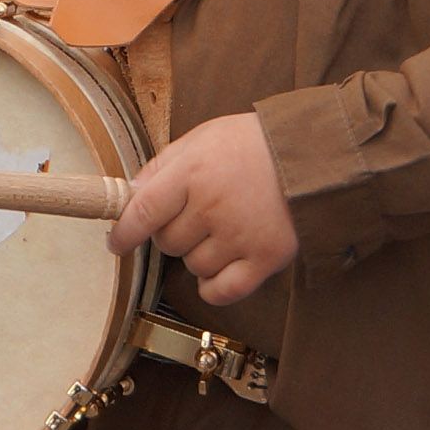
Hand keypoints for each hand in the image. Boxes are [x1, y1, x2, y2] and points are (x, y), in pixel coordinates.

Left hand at [108, 113, 296, 307]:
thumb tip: (131, 193)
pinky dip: (213, 287)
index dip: (124, 233)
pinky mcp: (265, 258)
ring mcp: (239, 235)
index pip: (143, 211)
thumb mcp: (203, 138)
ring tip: (223, 229)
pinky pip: (221, 291)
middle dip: (173, 233)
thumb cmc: (253, 144)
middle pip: (168, 243)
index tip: (115, 243)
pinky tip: (221, 268)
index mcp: (192, 172)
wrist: (314, 154)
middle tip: (197, 215)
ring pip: (193, 266)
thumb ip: (164, 164)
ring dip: (198, 255)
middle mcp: (212, 205)